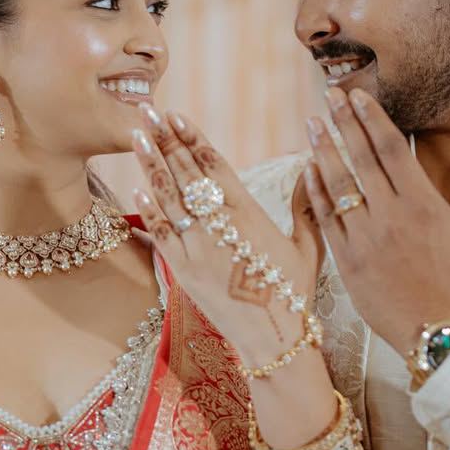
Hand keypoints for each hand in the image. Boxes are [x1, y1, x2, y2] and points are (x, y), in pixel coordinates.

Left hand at [132, 109, 321, 366]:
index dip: (193, 138)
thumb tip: (313, 167)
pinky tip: (137, 186)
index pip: (214, 165)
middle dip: (165, 139)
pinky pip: (161, 233)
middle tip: (145, 110)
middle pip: (187, 173)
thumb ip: (305, 205)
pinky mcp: (184, 272)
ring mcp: (198, 248)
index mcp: (249, 214)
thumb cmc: (294, 292)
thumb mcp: (308, 245)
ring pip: (169, 198)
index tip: (176, 114)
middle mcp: (220, 226)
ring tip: (137, 135)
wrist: (274, 339)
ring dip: (150, 164)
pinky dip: (148, 208)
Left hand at [304, 88, 449, 356]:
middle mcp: (391, 216)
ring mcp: (365, 239)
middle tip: (329, 95)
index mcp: (425, 206)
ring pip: (338, 184)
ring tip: (312, 123)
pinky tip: (308, 168)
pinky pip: (326, 219)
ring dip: (323, 150)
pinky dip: (316, 191)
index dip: (373, 119)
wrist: (440, 336)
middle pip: (361, 158)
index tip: (358, 97)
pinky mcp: (347, 262)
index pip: (392, 150)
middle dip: (344, 123)